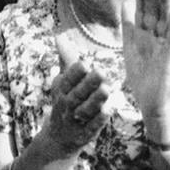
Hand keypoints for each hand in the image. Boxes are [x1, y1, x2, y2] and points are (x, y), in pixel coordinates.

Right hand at [45, 35, 109, 152]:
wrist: (59, 136)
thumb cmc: (65, 100)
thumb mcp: (62, 80)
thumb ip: (65, 58)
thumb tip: (59, 34)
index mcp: (61, 90)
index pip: (67, 79)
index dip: (75, 73)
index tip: (84, 63)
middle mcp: (66, 105)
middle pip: (77, 94)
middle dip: (88, 84)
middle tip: (101, 72)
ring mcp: (75, 121)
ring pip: (85, 110)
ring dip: (96, 100)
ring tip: (107, 89)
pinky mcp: (85, 134)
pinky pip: (92, 126)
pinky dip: (100, 119)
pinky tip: (109, 109)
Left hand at [122, 0, 169, 121]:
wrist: (149, 100)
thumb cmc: (140, 77)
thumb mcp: (129, 47)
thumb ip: (127, 26)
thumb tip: (124, 4)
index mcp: (144, 34)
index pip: (143, 9)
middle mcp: (156, 35)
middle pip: (153, 9)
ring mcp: (165, 43)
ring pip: (165, 18)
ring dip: (164, 2)